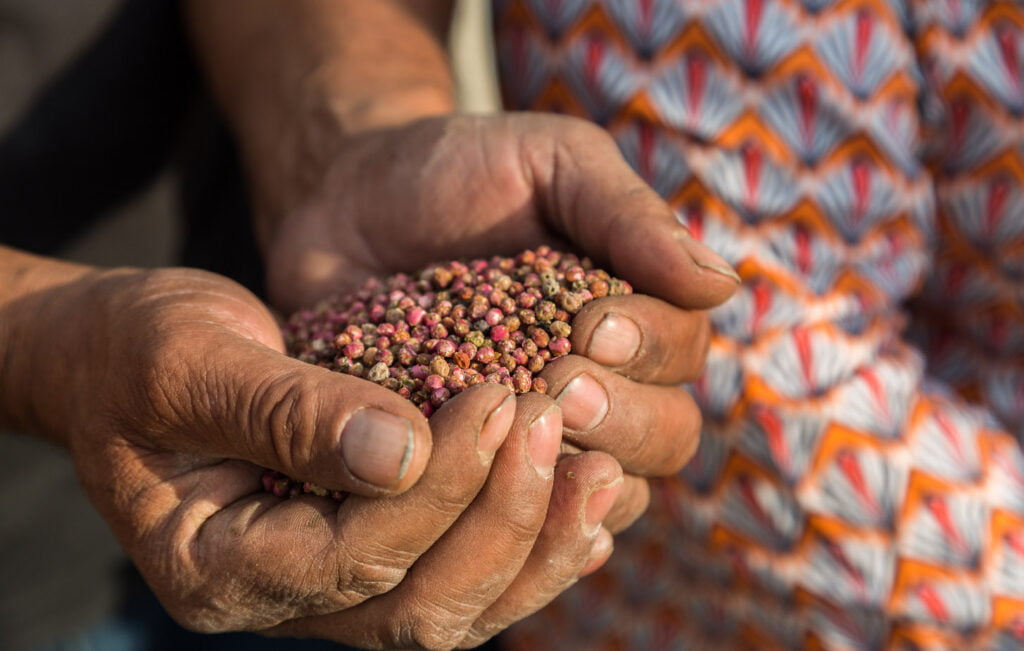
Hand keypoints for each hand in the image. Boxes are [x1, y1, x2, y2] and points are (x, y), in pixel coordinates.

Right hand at [15, 266, 618, 645]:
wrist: (121, 353)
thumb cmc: (136, 349)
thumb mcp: (190, 360)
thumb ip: (288, 409)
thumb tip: (403, 452)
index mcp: (218, 568)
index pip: (351, 558)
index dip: (436, 487)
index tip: (499, 398)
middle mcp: (281, 599)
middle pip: (418, 608)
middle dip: (502, 520)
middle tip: (554, 426)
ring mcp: (329, 586)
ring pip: (454, 608)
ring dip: (535, 543)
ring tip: (602, 471)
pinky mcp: (370, 551)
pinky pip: (461, 577)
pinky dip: (529, 547)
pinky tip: (587, 504)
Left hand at [259, 113, 739, 531]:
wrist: (345, 205)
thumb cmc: (458, 174)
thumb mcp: (548, 164)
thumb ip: (625, 216)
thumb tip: (725, 284)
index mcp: (635, 316)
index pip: (683, 355)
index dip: (652, 350)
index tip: (594, 325)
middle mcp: (605, 387)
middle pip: (663, 436)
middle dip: (621, 415)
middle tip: (557, 381)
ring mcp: (541, 436)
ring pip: (604, 491)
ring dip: (576, 474)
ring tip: (521, 428)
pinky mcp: (474, 470)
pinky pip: (523, 522)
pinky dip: (523, 524)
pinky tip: (495, 507)